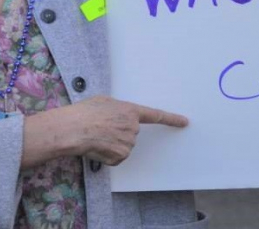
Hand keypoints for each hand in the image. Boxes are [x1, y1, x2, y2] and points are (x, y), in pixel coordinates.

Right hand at [23, 95, 186, 168]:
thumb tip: (116, 116)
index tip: (184, 122)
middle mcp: (133, 128)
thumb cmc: (85, 112)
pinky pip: (116, 157)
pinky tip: (97, 146)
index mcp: (130, 111)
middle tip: (101, 127)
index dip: (171, 119)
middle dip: (118, 132)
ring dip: (112, 143)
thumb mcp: (103, 102)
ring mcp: (128, 143)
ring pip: (123, 145)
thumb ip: (116, 109)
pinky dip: (107, 154)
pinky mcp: (120, 156)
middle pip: (131, 133)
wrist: (74, 128)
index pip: (156, 115)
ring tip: (96, 136)